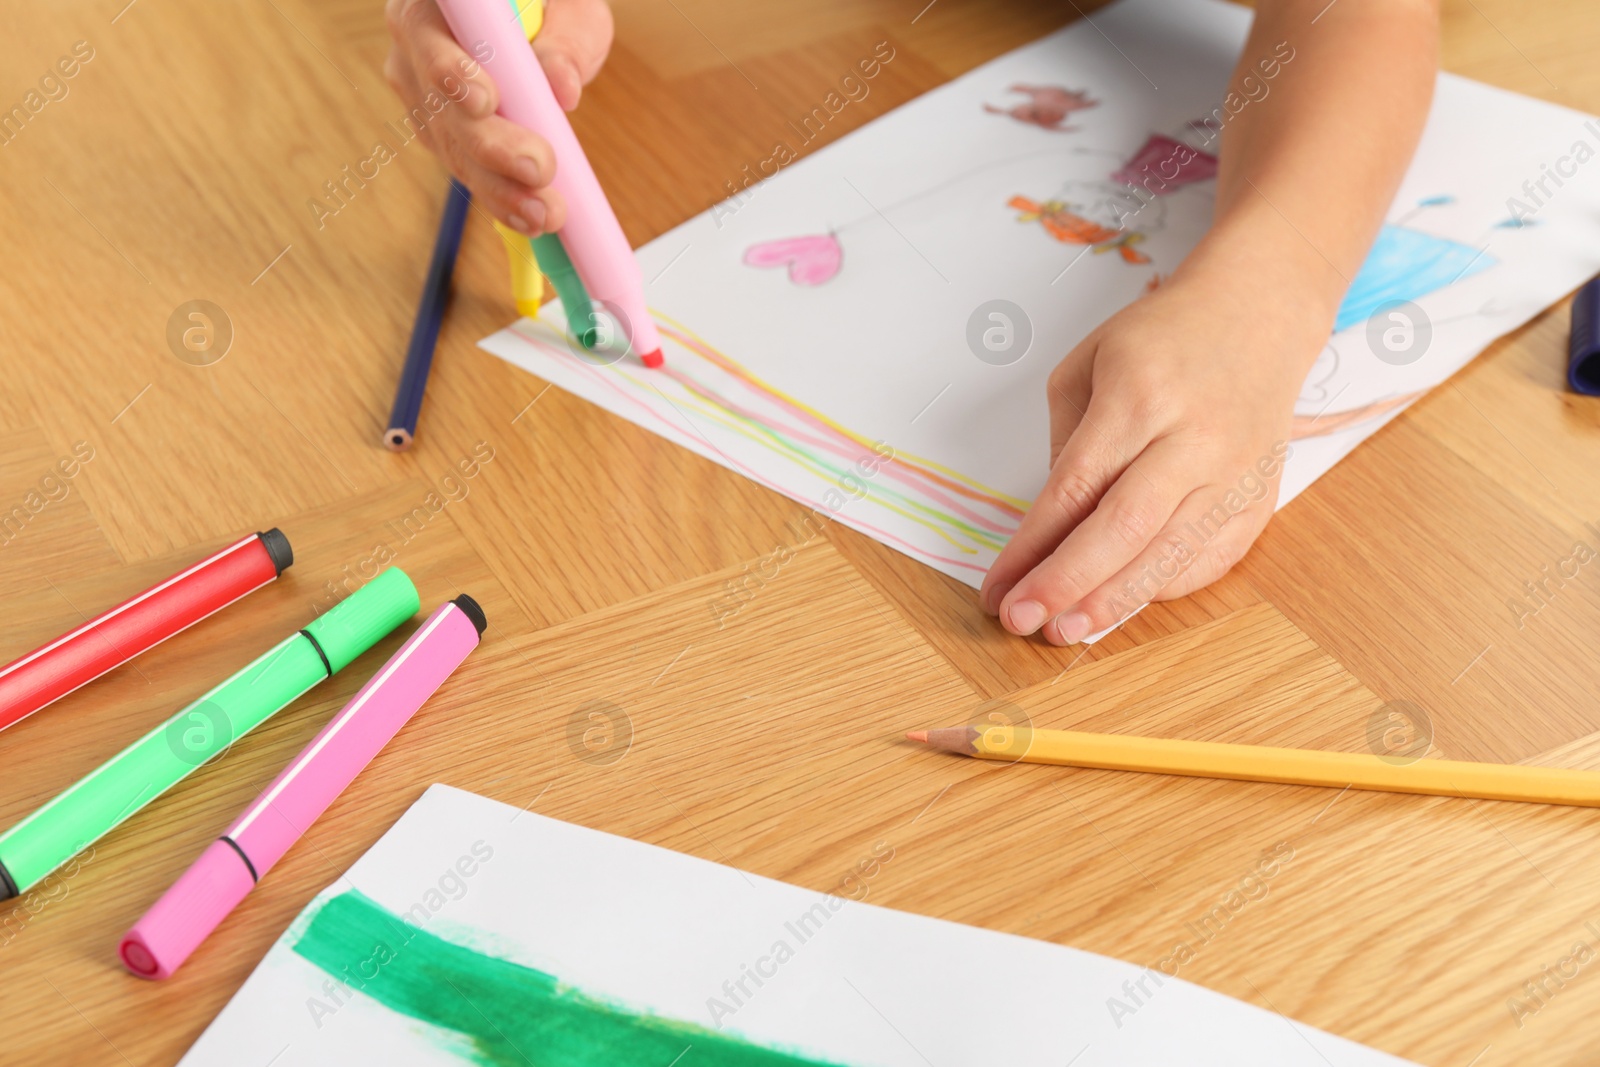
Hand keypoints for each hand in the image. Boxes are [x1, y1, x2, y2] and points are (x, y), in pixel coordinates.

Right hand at [383, 0, 614, 233]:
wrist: (542, 23)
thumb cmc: (555, 7)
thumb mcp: (574, 10)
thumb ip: (568, 42)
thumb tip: (563, 88)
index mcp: (440, 1)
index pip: (429, 31)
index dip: (452, 70)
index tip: (486, 101)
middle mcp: (415, 41)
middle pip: (441, 103)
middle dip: (491, 145)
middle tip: (539, 168)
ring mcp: (421, 89)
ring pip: (452, 146)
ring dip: (499, 186)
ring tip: (546, 212)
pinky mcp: (438, 130)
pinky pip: (464, 167)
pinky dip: (500, 196)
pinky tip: (532, 217)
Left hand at [979, 266, 1330, 644]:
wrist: (1258, 314)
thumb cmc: (1162, 339)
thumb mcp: (1087, 366)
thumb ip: (1066, 447)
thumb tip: (1049, 529)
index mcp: (1138, 397)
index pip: (1074, 490)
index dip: (1031, 548)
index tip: (998, 587)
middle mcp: (1193, 439)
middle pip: (1123, 530)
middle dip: (1066, 585)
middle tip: (1023, 621)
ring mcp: (1234, 474)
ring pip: (1169, 556)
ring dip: (1112, 602)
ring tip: (1065, 630)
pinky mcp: (1259, 499)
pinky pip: (1208, 561)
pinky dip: (1160, 589)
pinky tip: (1121, 604)